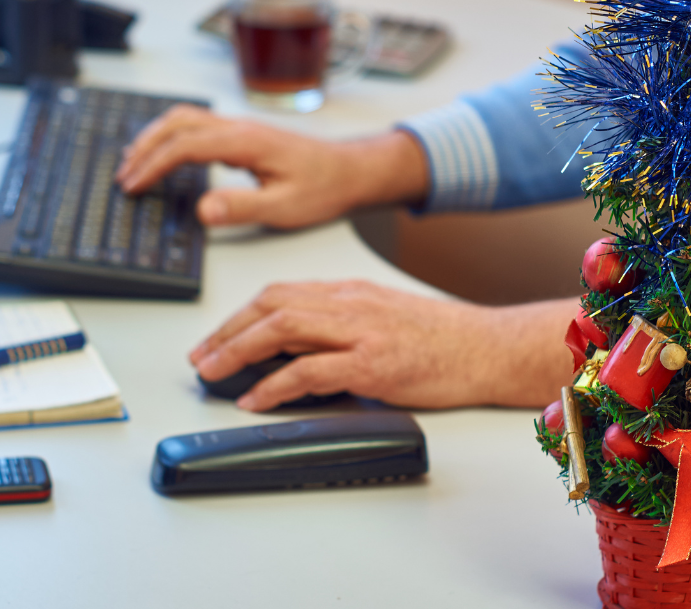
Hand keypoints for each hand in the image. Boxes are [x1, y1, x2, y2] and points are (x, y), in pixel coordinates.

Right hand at [117, 105, 427, 228]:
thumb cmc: (324, 187)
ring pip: (184, 119)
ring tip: (132, 163)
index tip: (134, 186)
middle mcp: (239, 127)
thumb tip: (204, 210)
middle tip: (123, 176)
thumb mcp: (285, 206)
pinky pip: (196, 126)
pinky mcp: (242, 135)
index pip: (185, 146)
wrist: (350, 171)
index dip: (154, 165)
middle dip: (144, 147)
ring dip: (154, 138)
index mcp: (246, 141)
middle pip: (177, 123)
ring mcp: (240, 128)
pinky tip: (164, 155)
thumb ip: (243, 207)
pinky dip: (170, 137)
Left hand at [188, 280, 578, 410]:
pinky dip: (274, 385)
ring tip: (214, 373)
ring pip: (282, 329)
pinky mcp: (373, 364)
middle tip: (201, 357)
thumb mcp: (383, 317)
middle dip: (226, 331)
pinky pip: (310, 371)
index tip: (215, 337)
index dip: (239, 315)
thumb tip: (294, 351)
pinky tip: (255, 399)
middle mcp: (349, 304)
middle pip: (270, 306)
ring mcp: (361, 332)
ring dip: (238, 351)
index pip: (279, 293)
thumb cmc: (442, 339)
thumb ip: (340, 326)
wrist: (489, 348)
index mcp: (349, 292)